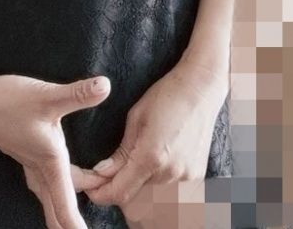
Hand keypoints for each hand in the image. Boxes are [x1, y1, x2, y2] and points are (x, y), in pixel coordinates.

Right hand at [0, 71, 111, 228]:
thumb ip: (77, 94)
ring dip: (65, 206)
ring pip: (51, 194)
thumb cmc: (6, 101)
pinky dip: (56, 189)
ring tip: (80, 212)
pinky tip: (58, 180)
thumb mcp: (45, 96)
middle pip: (61, 206)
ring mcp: (29, 161)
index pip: (66, 208)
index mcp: (50, 162)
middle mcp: (40, 167)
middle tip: (94, 221)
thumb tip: (107, 85)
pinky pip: (44, 182)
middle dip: (74, 221)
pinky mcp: (23, 151)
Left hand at [83, 61, 229, 214]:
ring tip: (133, 171)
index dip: (101, 194)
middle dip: (120, 193)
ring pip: (153, 200)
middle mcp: (170, 174)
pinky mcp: (197, 177)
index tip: (91, 188)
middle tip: (110, 178)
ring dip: (139, 193)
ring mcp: (186, 178)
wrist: (201, 89)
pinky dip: (158, 190)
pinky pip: (171, 194)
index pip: (119, 192)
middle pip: (136, 203)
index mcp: (151, 157)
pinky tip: (153, 170)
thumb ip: (120, 152)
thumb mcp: (135, 118)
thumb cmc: (166, 96)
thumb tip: (102, 172)